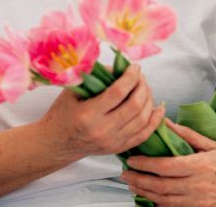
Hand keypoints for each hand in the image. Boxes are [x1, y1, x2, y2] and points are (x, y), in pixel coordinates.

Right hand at [39, 64, 165, 161]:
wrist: (57, 142)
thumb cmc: (62, 112)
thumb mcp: (72, 90)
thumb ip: (95, 77)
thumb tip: (119, 67)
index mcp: (88, 114)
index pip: (118, 92)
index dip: (130, 77)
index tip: (134, 67)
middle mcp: (103, 130)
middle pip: (134, 106)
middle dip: (142, 87)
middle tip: (140, 76)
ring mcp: (112, 142)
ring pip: (142, 120)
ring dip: (149, 100)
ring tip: (145, 87)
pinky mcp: (118, 148)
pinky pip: (143, 135)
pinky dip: (154, 120)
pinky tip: (158, 108)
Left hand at [123, 119, 215, 205]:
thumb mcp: (215, 145)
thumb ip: (188, 135)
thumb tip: (165, 122)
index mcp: (200, 166)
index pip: (164, 166)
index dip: (144, 164)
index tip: (131, 159)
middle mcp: (199, 187)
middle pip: (160, 186)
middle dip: (138, 180)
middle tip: (124, 174)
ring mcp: (201, 203)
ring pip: (165, 201)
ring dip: (145, 194)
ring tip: (132, 185)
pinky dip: (160, 206)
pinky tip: (150, 199)